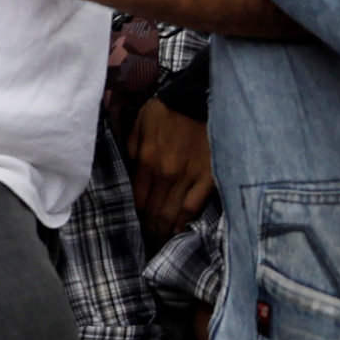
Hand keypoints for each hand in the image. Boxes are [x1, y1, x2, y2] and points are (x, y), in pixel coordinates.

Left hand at [129, 98, 213, 241]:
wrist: (198, 98)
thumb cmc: (166, 111)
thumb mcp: (139, 126)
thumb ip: (132, 152)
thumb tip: (131, 176)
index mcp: (146, 162)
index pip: (138, 201)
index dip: (136, 218)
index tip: (135, 228)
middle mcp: (166, 174)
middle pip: (154, 212)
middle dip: (149, 230)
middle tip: (147, 241)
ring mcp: (189, 177)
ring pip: (173, 215)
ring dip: (165, 231)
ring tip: (161, 241)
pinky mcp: (208, 178)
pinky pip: (194, 208)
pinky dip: (185, 223)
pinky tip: (180, 232)